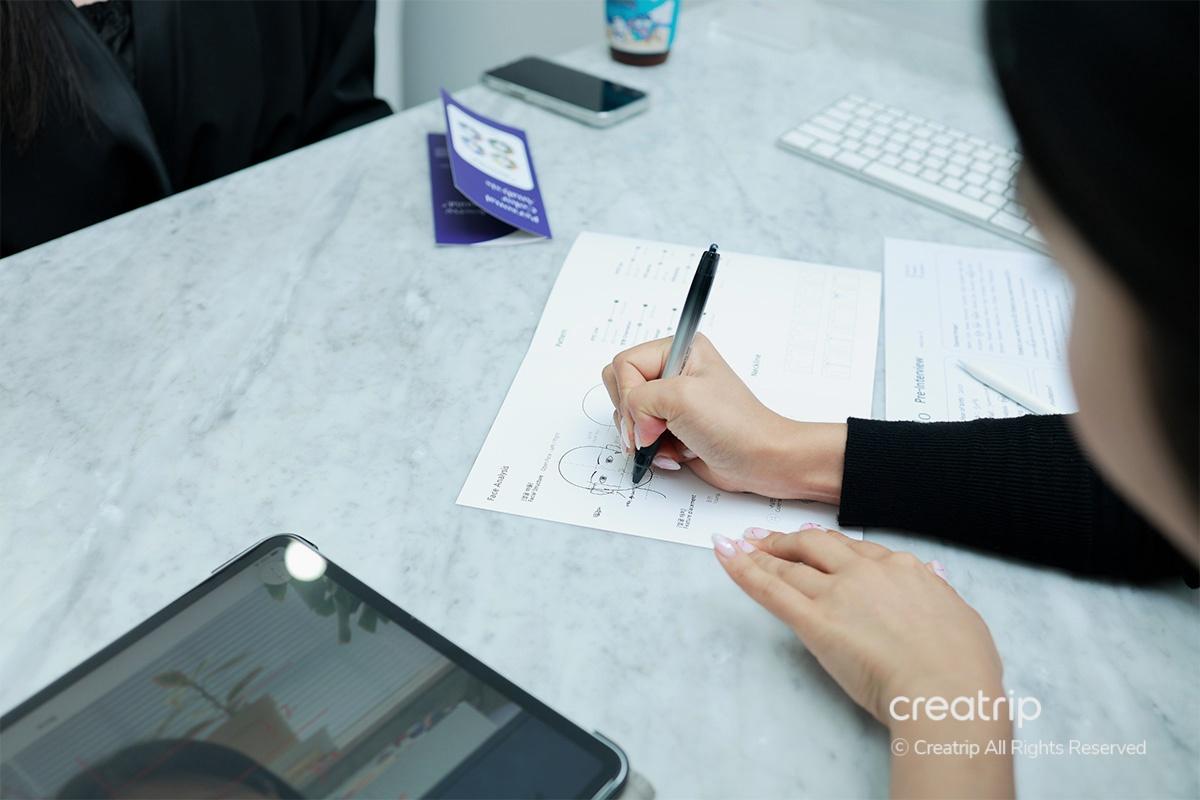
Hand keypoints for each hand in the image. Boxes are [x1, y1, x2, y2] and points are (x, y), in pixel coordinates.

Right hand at [601, 334, 846, 501]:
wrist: (761, 460)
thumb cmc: (735, 424)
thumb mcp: (681, 398)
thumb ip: (639, 400)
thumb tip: (632, 425)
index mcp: (679, 350)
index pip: (625, 364)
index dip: (630, 395)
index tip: (652, 417)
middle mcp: (673, 372)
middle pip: (621, 388)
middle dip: (634, 417)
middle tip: (655, 431)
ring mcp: (672, 402)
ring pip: (628, 415)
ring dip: (645, 437)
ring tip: (672, 443)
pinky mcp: (672, 427)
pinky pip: (641, 437)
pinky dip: (653, 450)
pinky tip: (677, 454)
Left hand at [713, 527, 1003, 724]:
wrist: (946, 691)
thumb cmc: (963, 668)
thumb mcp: (959, 618)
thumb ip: (936, 597)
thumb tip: (931, 586)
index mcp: (903, 569)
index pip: (858, 550)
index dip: (831, 547)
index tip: (816, 544)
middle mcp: (866, 573)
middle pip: (818, 547)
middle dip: (790, 541)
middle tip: (767, 538)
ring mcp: (837, 594)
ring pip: (790, 565)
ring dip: (761, 552)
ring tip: (740, 545)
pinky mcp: (814, 621)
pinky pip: (770, 589)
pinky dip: (742, 570)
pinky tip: (725, 555)